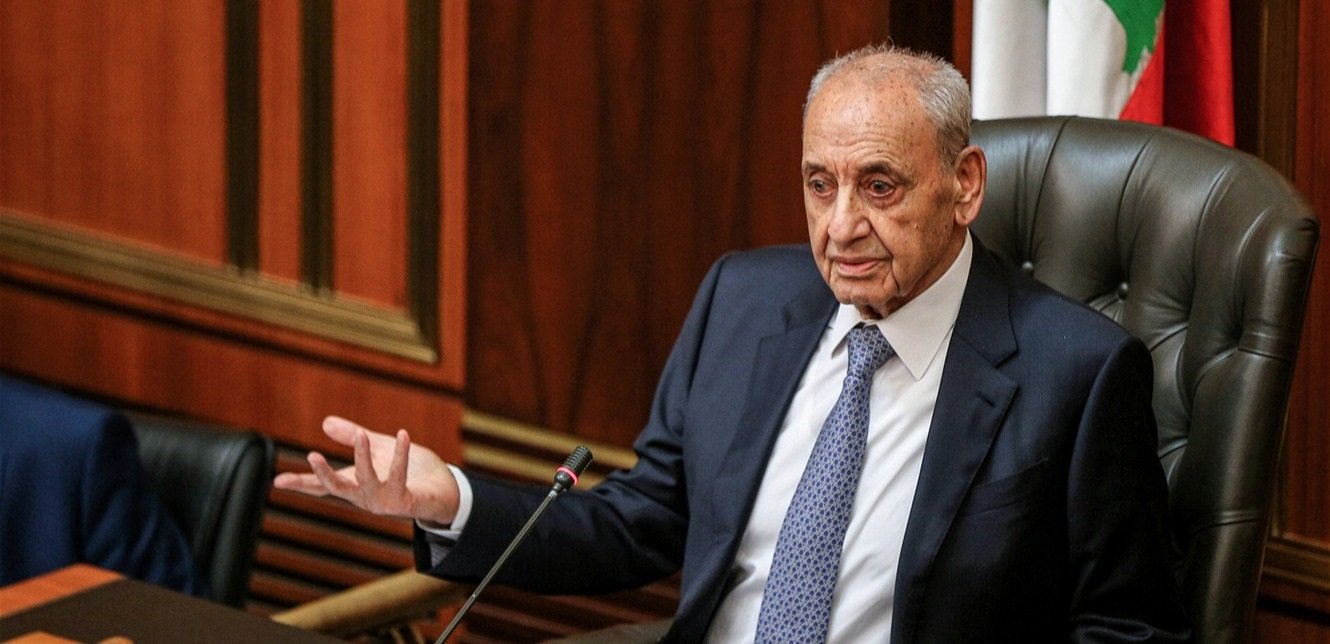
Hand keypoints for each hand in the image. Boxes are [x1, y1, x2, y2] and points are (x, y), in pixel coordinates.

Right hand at [272, 416, 459, 524]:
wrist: (444, 489)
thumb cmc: (411, 471)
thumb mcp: (379, 449)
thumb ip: (352, 437)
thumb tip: (324, 423)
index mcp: (355, 485)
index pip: (323, 485)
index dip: (300, 483)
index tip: (276, 482)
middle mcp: (365, 498)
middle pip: (338, 488)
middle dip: (324, 474)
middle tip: (312, 455)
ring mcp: (383, 503)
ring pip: (367, 481)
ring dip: (364, 457)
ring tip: (363, 435)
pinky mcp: (404, 502)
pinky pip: (399, 476)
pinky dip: (400, 455)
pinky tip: (402, 435)